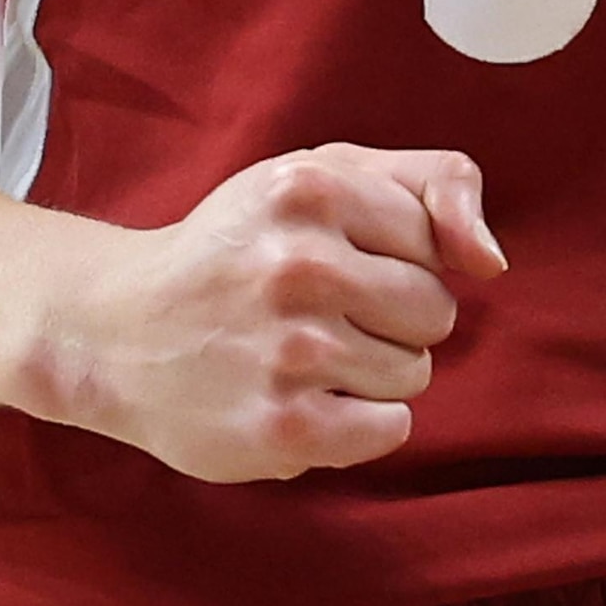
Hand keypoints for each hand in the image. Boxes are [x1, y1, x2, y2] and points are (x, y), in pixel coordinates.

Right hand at [23, 145, 508, 483]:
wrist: (114, 332)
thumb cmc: (235, 250)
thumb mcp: (320, 176)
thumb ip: (429, 184)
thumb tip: (491, 260)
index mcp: (309, 187)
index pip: (434, 241)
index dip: (393, 257)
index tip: (332, 260)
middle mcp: (298, 265)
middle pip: (435, 313)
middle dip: (389, 319)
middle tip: (313, 315)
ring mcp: (290, 351)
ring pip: (415, 373)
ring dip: (370, 373)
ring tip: (295, 356)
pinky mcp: (284, 428)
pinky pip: (390, 429)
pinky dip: (358, 424)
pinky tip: (300, 400)